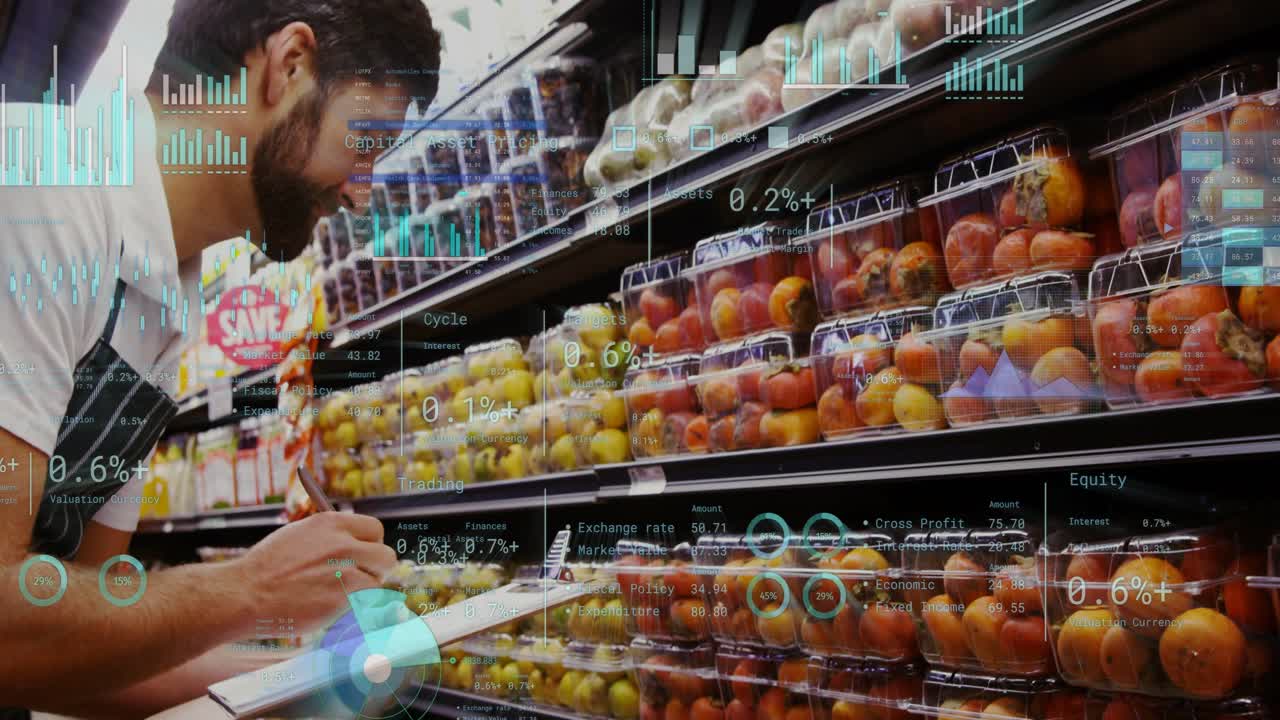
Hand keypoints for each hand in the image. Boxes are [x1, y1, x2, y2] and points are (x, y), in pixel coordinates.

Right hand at [230, 512, 395, 632]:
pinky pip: (363, 604)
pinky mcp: (343, 598)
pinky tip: (330, 608)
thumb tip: (355, 543)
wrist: (246, 594)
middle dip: (376, 569)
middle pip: (386, 556)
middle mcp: (343, 544)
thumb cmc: (266, 568)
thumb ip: (331, 537)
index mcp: (331, 523)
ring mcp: (345, 571)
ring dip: (363, 592)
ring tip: (336, 596)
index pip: (375, 529)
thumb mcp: (300, 535)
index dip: (371, 545)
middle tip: (360, 579)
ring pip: (377, 583)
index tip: (364, 556)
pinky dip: (352, 609)